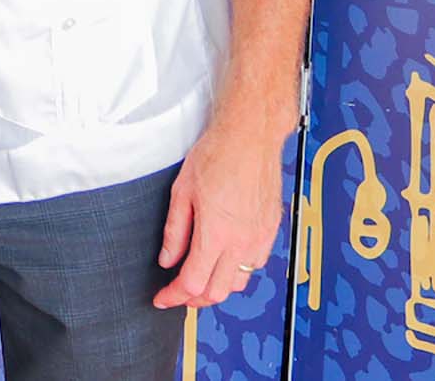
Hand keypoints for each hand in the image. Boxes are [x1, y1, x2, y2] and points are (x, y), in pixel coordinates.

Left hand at [152, 122, 284, 308]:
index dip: (173, 296)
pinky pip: (255, 265)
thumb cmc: (218, 154)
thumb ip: (175, 231)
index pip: (192, 283)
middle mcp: (242, 241)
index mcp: (217, 233)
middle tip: (178, 290)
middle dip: (194, 299)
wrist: (250, 136)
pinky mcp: (270, 231)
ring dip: (217, 286)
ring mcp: (260, 238)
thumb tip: (168, 259)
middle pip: (217, 292)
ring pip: (239, 283)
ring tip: (200, 275)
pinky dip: (237, 271)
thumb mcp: (182, 191)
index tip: (163, 297)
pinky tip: (224, 258)